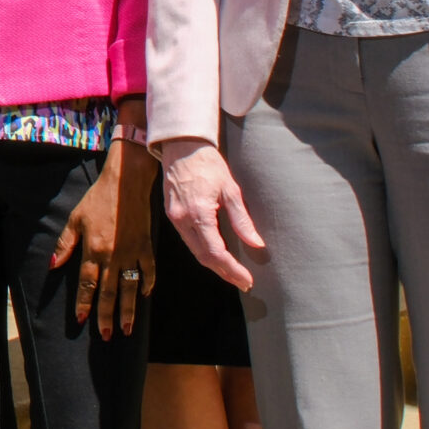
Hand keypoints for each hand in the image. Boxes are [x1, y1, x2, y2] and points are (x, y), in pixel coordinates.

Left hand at [52, 141, 159, 337]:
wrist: (126, 183)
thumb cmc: (97, 199)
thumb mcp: (75, 219)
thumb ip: (65, 244)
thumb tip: (53, 265)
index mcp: (93, 250)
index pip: (87, 283)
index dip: (84, 302)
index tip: (81, 319)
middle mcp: (112, 256)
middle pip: (108, 292)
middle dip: (106, 316)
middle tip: (106, 335)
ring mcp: (131, 252)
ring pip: (129, 288)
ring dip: (127, 310)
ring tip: (126, 328)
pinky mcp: (146, 246)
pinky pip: (148, 271)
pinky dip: (148, 284)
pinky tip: (145, 296)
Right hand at [159, 139, 265, 291]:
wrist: (182, 147)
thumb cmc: (208, 164)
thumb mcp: (231, 189)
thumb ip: (242, 220)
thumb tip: (256, 244)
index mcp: (198, 213)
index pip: (215, 252)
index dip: (231, 269)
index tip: (247, 279)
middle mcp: (182, 219)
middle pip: (203, 257)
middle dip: (224, 272)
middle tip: (243, 282)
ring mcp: (174, 218)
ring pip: (194, 251)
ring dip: (214, 264)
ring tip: (233, 273)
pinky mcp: (172, 215)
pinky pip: (188, 240)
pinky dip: (203, 251)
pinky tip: (216, 255)